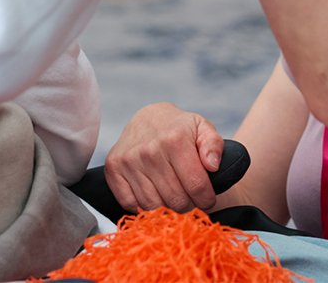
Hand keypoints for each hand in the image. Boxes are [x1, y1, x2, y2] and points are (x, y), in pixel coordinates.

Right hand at [104, 102, 223, 212]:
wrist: (148, 118)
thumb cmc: (179, 128)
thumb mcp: (202, 128)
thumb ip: (213, 145)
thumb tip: (212, 166)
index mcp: (175, 140)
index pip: (196, 187)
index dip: (206, 199)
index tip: (207, 199)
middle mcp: (149, 151)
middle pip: (176, 200)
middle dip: (188, 205)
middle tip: (190, 198)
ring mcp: (128, 160)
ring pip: (153, 206)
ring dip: (167, 208)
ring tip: (173, 196)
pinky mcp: (113, 169)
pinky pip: (130, 204)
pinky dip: (143, 206)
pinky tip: (153, 194)